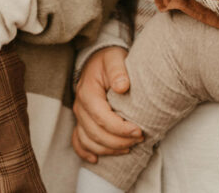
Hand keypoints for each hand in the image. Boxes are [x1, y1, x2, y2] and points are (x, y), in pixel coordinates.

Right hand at [71, 46, 142, 163]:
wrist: (98, 59)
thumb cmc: (109, 60)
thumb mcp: (114, 59)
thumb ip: (118, 71)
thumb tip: (122, 87)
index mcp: (88, 92)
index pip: (101, 117)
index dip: (120, 129)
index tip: (139, 131)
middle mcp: (80, 106)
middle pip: (95, 133)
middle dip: (118, 141)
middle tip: (140, 139)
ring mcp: (79, 115)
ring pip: (88, 141)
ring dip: (108, 149)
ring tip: (128, 148)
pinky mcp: (81, 121)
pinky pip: (78, 141)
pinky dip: (86, 153)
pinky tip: (97, 160)